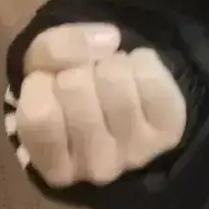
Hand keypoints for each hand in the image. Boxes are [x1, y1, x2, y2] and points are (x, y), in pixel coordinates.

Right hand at [12, 23, 186, 186]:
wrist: (129, 100)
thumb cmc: (70, 93)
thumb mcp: (41, 68)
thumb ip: (53, 49)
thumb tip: (108, 40)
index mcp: (54, 168)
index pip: (39, 115)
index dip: (42, 82)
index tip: (52, 83)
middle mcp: (95, 168)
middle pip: (75, 88)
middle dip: (78, 67)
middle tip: (87, 78)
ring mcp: (135, 152)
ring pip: (114, 79)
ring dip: (111, 62)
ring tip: (111, 76)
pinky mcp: (168, 131)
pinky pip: (150, 78)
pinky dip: (142, 61)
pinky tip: (135, 74)